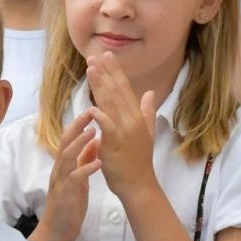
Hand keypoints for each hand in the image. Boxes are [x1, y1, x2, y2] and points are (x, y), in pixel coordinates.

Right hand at [33, 109, 101, 240]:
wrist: (58, 231)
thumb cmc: (70, 203)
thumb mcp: (78, 178)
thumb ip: (84, 160)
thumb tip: (96, 140)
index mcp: (63, 166)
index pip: (68, 140)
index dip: (78, 124)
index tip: (91, 109)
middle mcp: (59, 170)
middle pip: (65, 143)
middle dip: (77, 127)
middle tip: (91, 111)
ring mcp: (61, 182)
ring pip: (67, 158)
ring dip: (79, 144)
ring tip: (93, 132)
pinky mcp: (66, 195)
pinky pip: (75, 179)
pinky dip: (85, 170)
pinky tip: (97, 163)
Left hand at [84, 52, 156, 195]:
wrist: (139, 183)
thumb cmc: (139, 160)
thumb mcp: (147, 132)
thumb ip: (148, 111)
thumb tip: (150, 93)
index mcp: (137, 116)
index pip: (125, 89)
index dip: (116, 72)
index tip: (107, 57)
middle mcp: (132, 120)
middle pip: (117, 92)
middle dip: (105, 73)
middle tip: (95, 56)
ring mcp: (124, 130)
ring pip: (110, 104)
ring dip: (99, 86)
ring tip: (90, 70)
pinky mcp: (116, 142)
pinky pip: (107, 125)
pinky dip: (100, 115)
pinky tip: (91, 106)